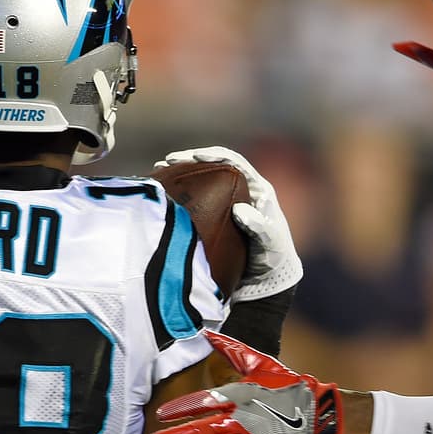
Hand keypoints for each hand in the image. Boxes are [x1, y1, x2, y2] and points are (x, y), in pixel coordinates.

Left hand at [150, 331, 342, 433]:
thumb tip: (207, 332)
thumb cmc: (286, 384)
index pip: (204, 401)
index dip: (180, 408)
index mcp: (240, 394)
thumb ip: (230, 349)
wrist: (318, 411)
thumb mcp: (259, 363)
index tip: (160, 415)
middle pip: (203, 430)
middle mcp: (243, 418)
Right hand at [153, 147, 302, 301]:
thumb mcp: (269, 243)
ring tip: (159, 174)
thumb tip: (239, 209)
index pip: (234, 162)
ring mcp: (228, 203)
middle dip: (189, 161)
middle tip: (167, 163)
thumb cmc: (273, 259)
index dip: (214, 155)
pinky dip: (181, 196)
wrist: (267, 278)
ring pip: (202, 181)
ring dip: (181, 175)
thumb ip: (259, 226)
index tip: (193, 157)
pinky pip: (197, 200)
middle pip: (213, 166)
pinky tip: (164, 197)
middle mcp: (243, 190)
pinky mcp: (217, 216)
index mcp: (258, 188)